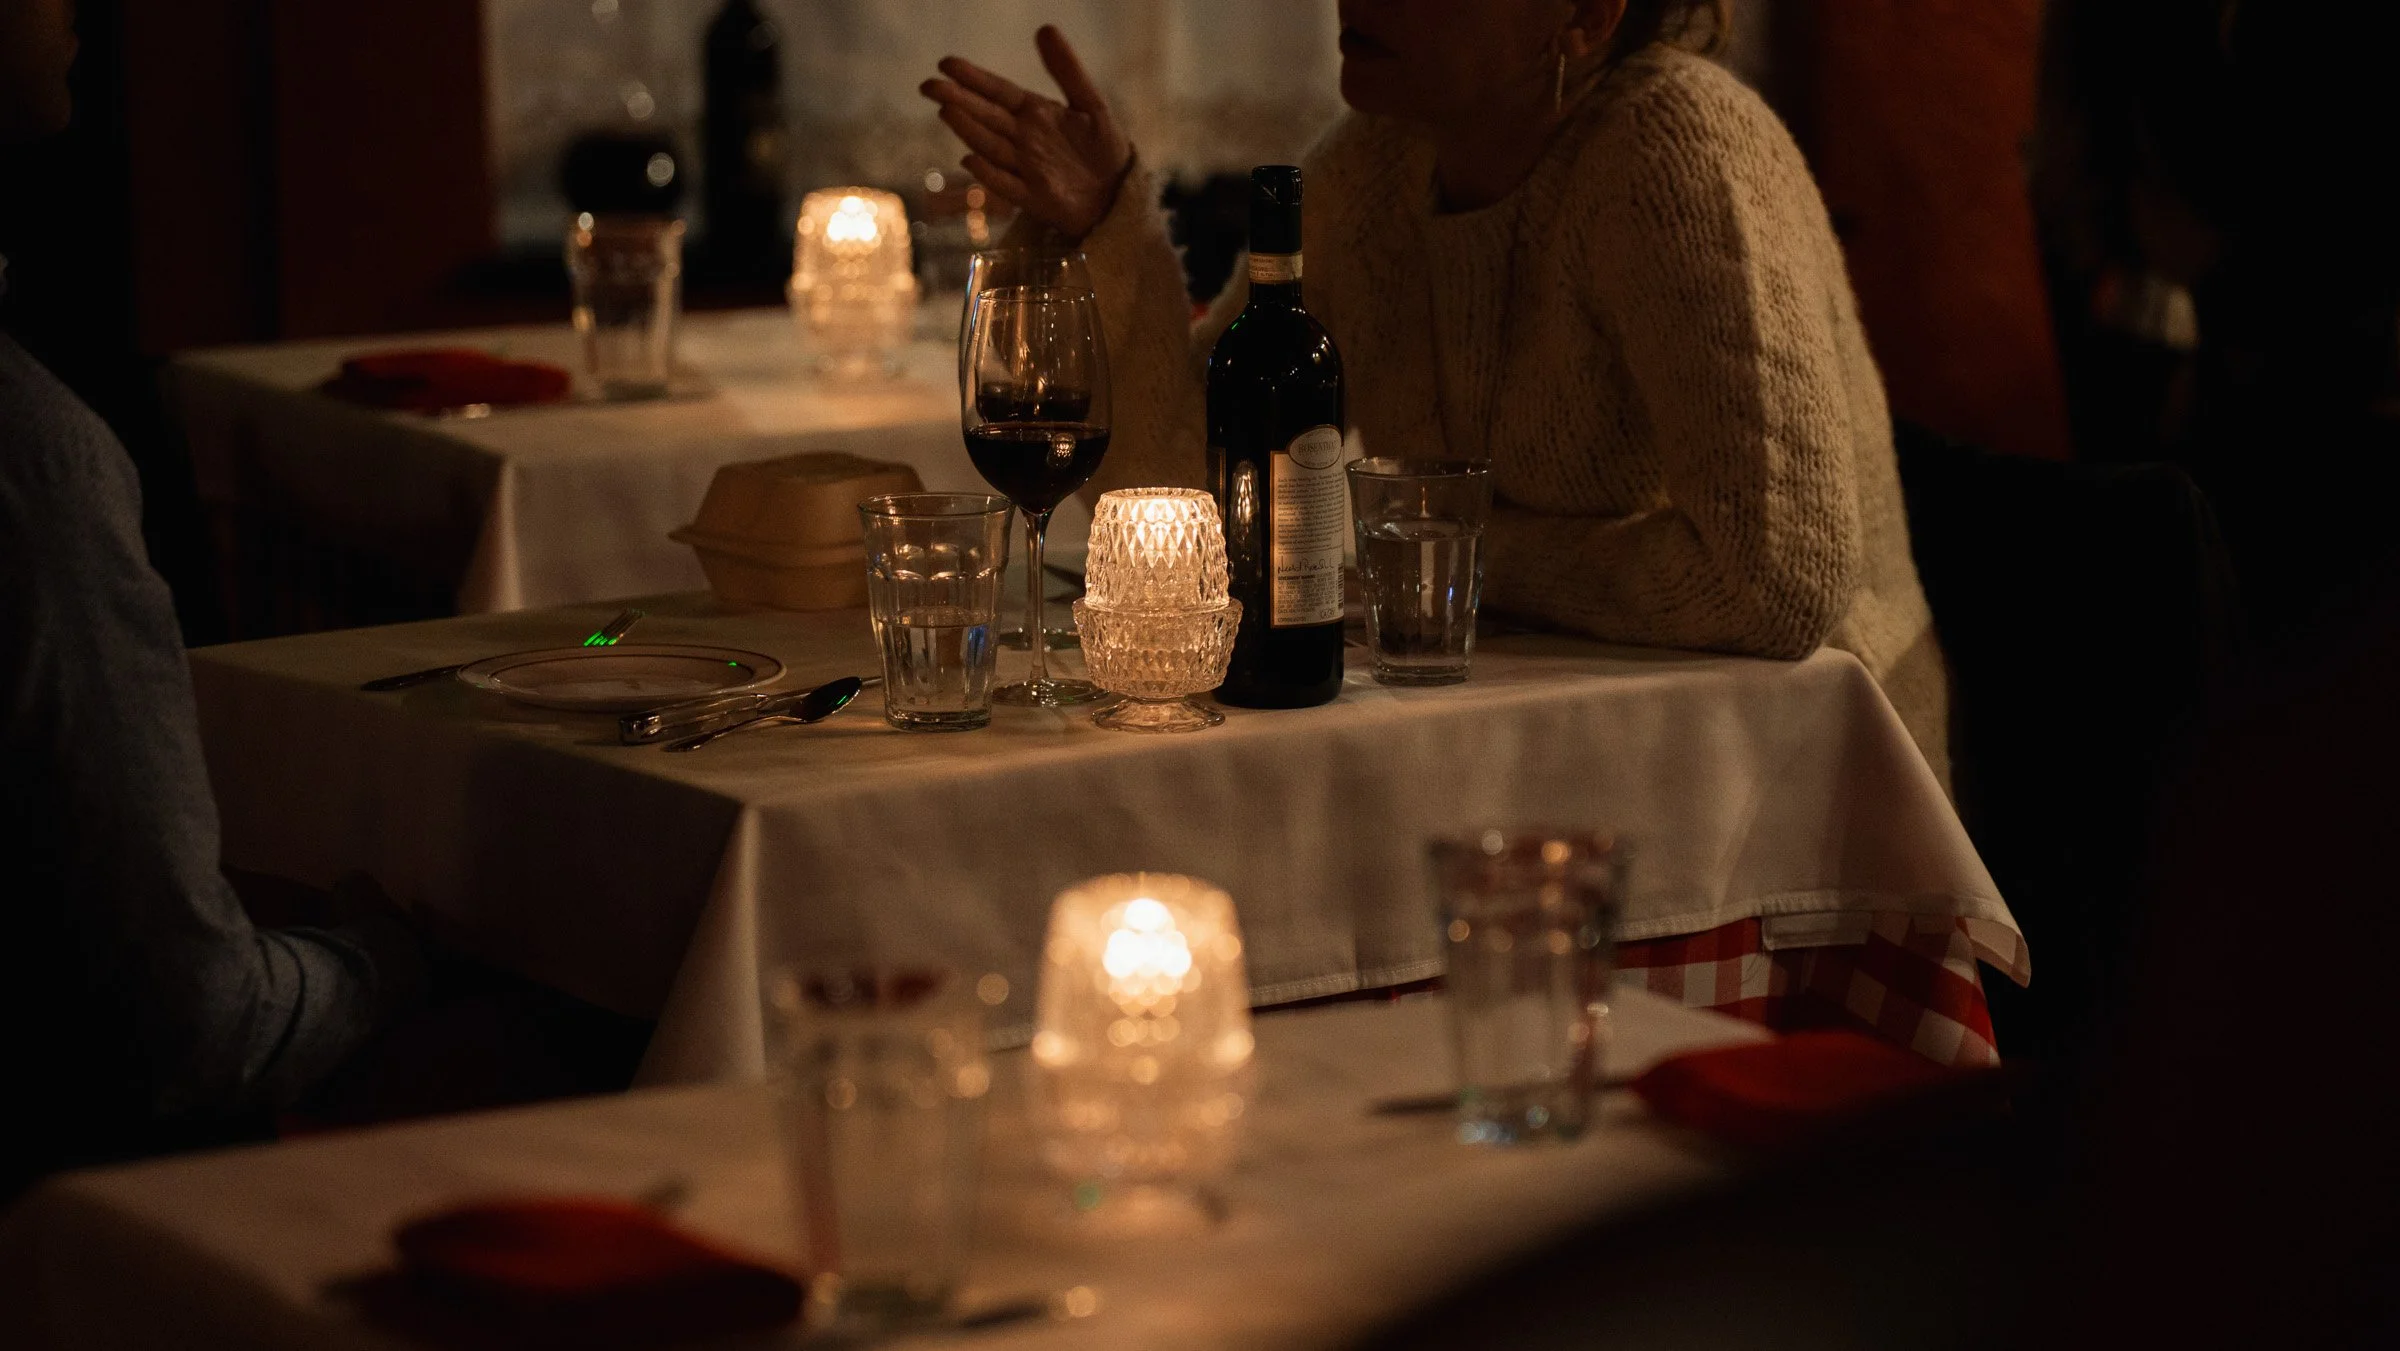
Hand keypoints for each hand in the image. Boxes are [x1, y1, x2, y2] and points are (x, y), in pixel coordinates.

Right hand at [919, 25, 1132, 241]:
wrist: (1119, 194)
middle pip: (987, 117)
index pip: (998, 92)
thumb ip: (1067, 70)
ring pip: (991, 147)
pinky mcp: (1035, 199)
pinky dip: (989, 174)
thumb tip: (1045, 28)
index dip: (973, 78)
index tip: (946, 63)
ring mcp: (1026, 169)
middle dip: (958, 100)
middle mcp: (1024, 139)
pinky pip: (1008, 186)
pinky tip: (971, 160)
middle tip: (929, 86)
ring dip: (969, 130)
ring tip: (947, 111)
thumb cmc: (1104, 148)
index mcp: (1034, 113)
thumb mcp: (1091, 103)